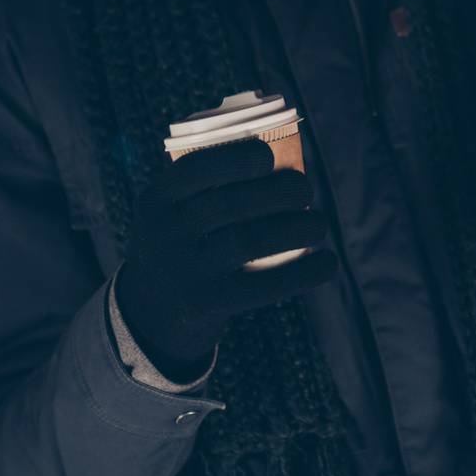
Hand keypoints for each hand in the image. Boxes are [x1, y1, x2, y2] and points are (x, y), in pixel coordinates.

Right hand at [115, 137, 335, 380]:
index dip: (237, 158)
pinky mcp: (205, 305)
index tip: (268, 157)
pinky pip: (263, 285)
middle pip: (230, 204)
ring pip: (249, 241)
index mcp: (155, 202)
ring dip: (297, 228)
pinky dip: (303, 272)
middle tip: (305, 190)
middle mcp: (162, 235)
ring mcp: (182, 272)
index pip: (195, 169)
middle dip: (279, 192)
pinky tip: (327, 263)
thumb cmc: (184, 247)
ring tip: (319, 225)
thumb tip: (284, 160)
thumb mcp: (175, 215)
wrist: (148, 318)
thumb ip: (210, 188)